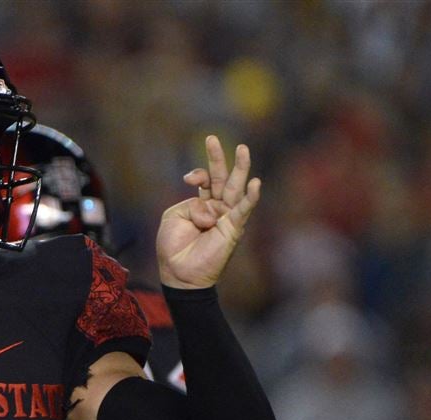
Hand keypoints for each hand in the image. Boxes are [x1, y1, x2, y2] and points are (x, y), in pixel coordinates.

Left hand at [156, 135, 260, 288]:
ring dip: (240, 168)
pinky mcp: (233, 228)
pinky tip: (256, 184)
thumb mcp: (174, 216)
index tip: (189, 178)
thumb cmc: (174, 247)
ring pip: (236, 189)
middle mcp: (217, 208)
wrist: (179, 272)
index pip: (206, 180)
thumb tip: (210, 206)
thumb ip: (190, 203)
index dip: (199, 174)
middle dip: (218, 158)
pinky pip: (243, 210)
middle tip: (211, 137)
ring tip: (243, 149)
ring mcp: (226, 217)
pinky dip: (250, 198)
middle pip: (222, 178)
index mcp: (201, 203)